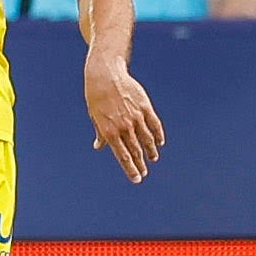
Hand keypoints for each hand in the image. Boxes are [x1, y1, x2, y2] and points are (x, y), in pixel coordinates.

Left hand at [84, 55, 165, 179]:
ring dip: (151, 151)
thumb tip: (98, 147)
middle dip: (140, 164)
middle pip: (135, 150)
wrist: (105, 76)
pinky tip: (160, 142)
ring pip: (147, 139)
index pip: (123, 156)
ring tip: (153, 159)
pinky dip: (158, 134)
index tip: (136, 179)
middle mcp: (124, 127)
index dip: (130, 169)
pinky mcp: (144, 107)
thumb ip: (100, 134)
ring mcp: (136, 116)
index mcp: (110, 132)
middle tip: (144, 173)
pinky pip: (154, 124)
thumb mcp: (95, 117)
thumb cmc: (96, 98)